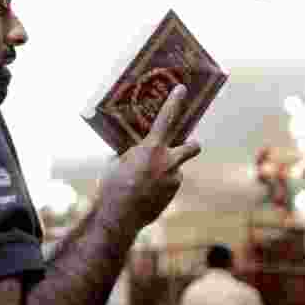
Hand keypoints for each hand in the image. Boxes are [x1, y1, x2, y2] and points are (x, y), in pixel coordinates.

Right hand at [94, 84, 202, 235]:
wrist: (119, 216)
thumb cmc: (113, 185)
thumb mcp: (117, 161)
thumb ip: (132, 152)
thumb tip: (136, 151)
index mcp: (151, 148)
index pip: (167, 118)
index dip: (175, 101)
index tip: (182, 89)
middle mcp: (168, 162)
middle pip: (192, 146)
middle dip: (191, 144)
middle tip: (187, 144)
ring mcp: (173, 180)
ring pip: (174, 169)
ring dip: (165, 171)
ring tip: (144, 182)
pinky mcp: (172, 195)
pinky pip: (168, 185)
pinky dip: (159, 186)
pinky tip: (144, 194)